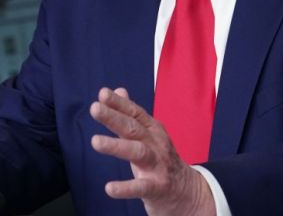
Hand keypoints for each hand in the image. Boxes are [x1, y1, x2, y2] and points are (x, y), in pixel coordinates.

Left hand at [90, 88, 215, 215]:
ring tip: (95, 141)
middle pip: (133, 128)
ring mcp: (158, 165)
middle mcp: (156, 144)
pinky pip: (140, 187)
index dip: (119, 103)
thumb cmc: (162, 160)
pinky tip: (109, 188)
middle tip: (95, 108)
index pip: (134, 113)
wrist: (188, 191)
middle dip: (114, 117)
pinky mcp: (157, 187)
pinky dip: (125, 188)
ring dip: (116, 146)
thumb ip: (131, 114)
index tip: (103, 93)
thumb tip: (118, 90)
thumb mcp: (149, 134)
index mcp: (152, 130)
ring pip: (137, 152)